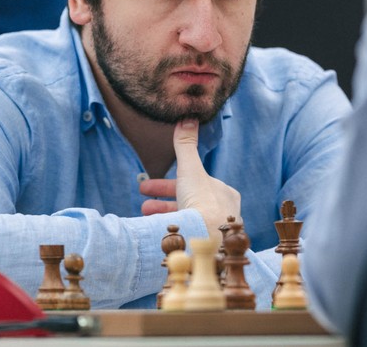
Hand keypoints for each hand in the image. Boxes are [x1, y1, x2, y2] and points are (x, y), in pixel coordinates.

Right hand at [139, 119, 240, 240]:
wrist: (208, 241)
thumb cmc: (201, 203)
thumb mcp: (190, 169)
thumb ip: (186, 146)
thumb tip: (188, 118)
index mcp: (224, 193)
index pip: (194, 184)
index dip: (168, 184)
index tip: (147, 187)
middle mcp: (224, 212)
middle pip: (188, 203)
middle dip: (162, 203)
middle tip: (142, 203)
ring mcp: (217, 232)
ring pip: (188, 220)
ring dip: (163, 217)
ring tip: (144, 217)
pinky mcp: (210, 249)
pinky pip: (189, 236)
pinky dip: (172, 231)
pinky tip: (158, 233)